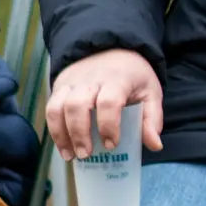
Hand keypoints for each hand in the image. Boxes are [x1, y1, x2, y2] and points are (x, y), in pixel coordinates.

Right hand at [47, 49, 163, 160]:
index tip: (112, 144)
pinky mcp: (60, 85)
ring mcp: (72, 82)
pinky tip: (63, 145)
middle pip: (77, 105)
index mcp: (117, 79)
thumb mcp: (150, 92)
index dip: (108, 125)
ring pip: (58, 107)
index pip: (109, 102)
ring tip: (71, 155)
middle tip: (86, 154)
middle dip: (79, 133)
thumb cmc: (134, 76)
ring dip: (61, 134)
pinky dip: (53, 129)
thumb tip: (155, 145)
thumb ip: (152, 118)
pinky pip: (51, 107)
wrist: (114, 50)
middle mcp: (91, 79)